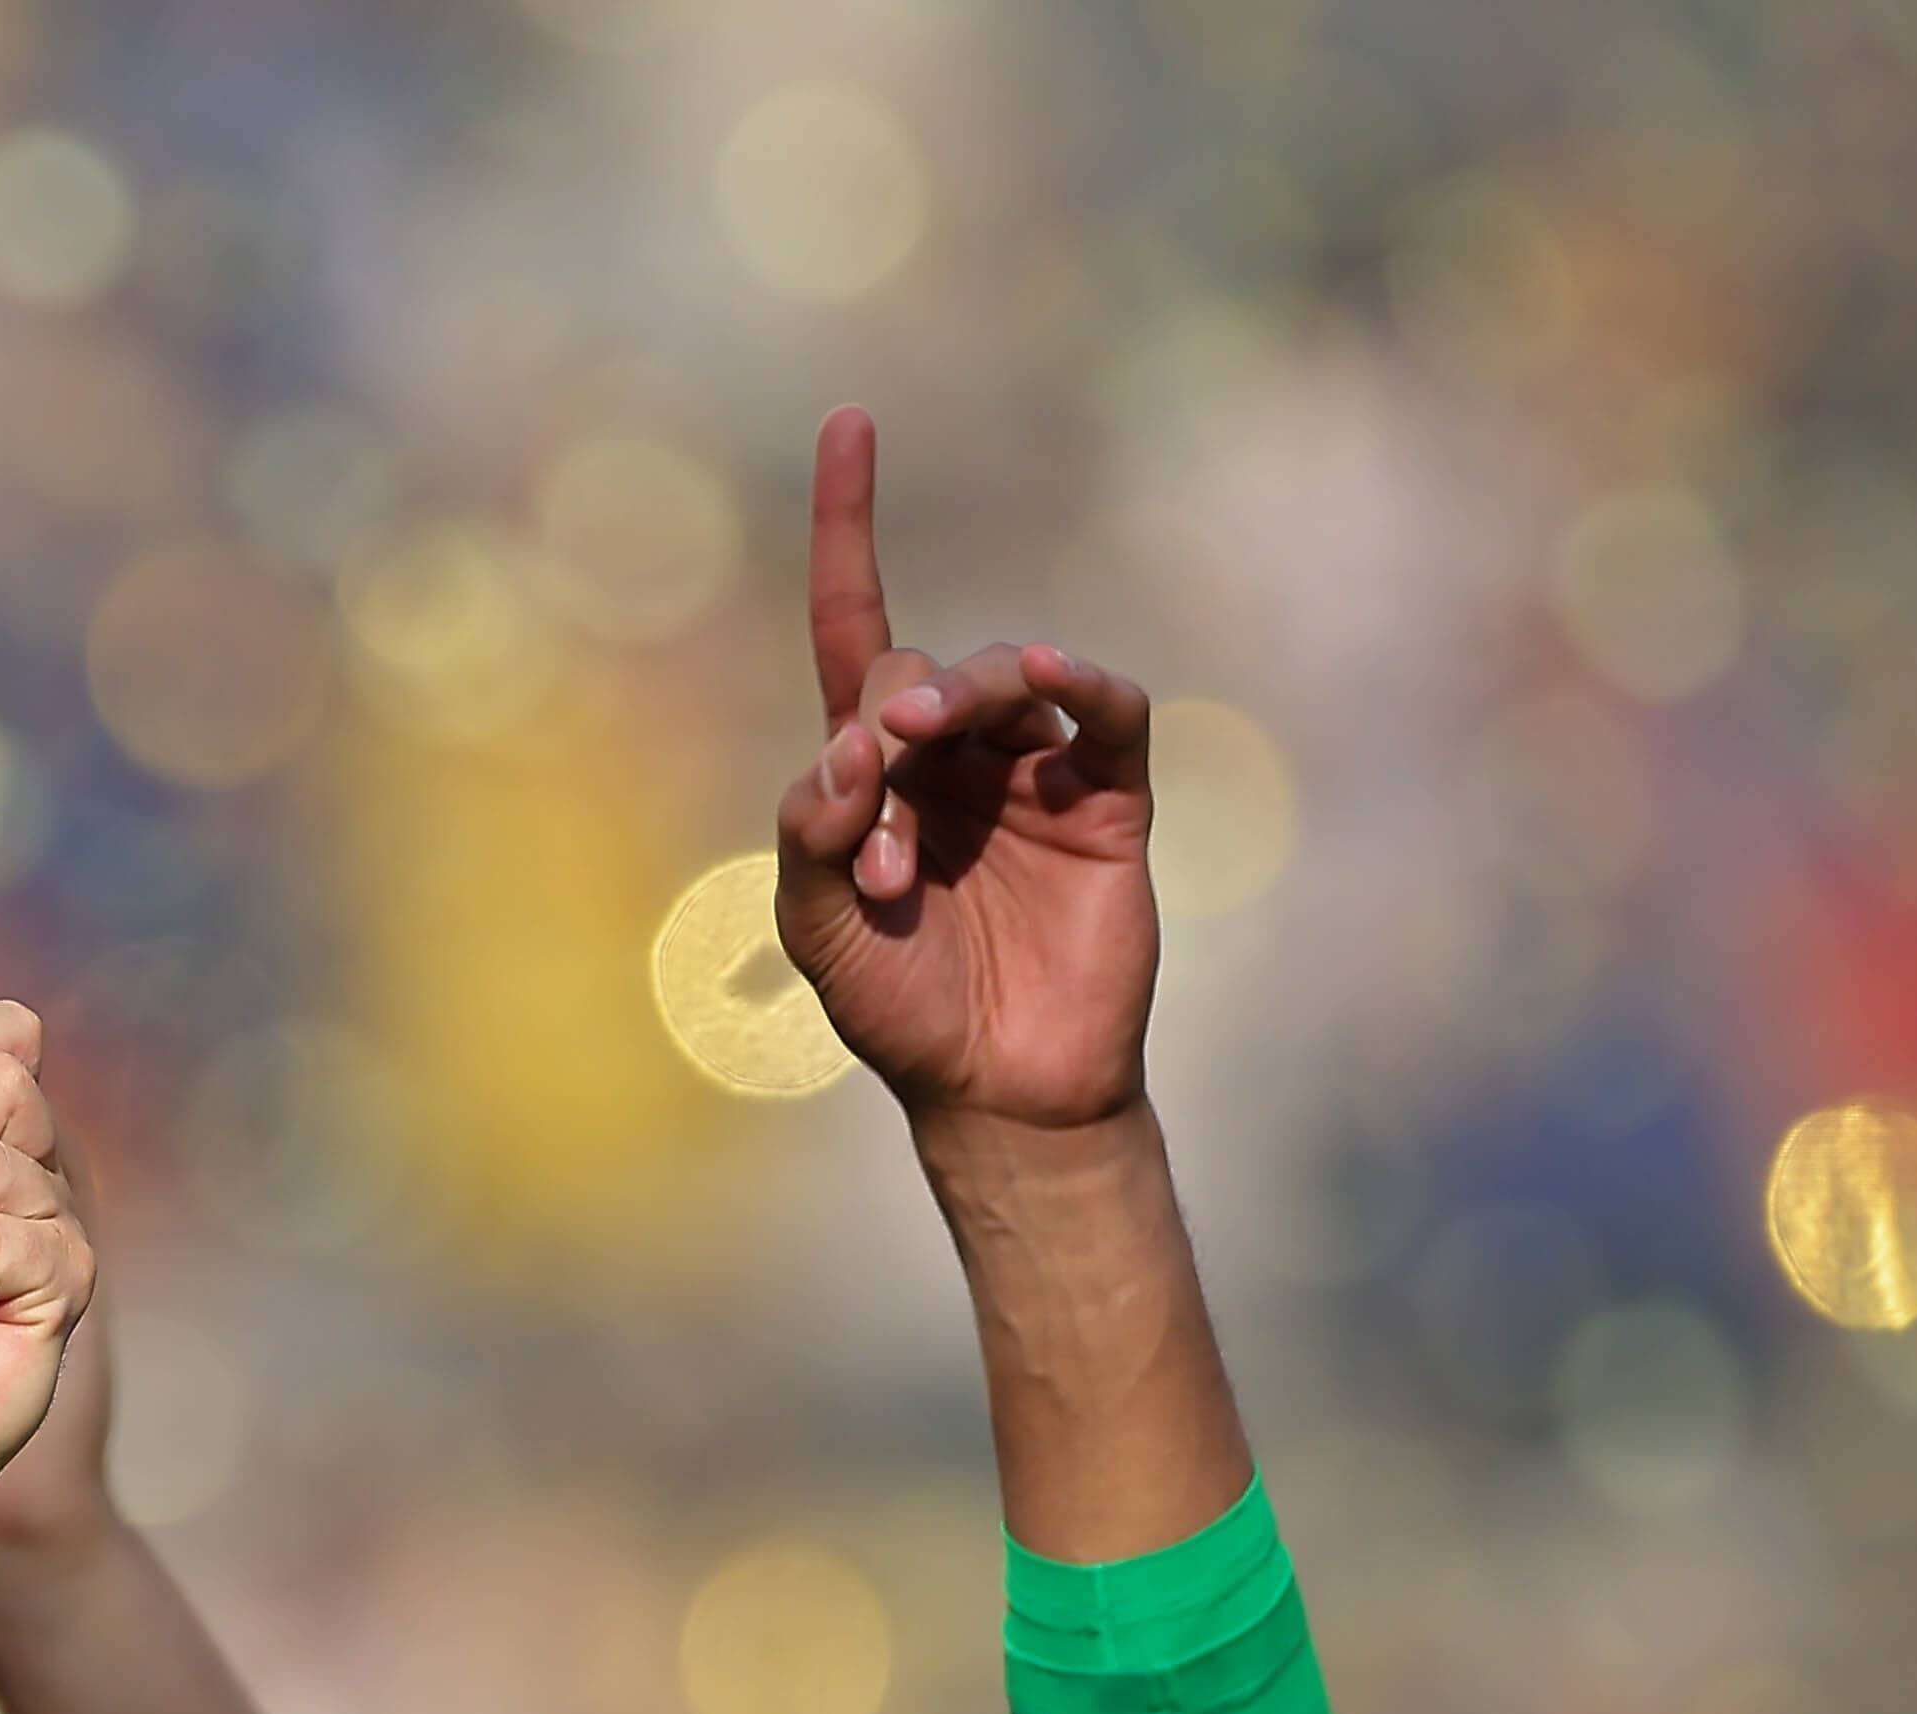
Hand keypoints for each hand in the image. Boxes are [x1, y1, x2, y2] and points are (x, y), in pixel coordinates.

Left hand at [771, 409, 1161, 1135]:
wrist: (1000, 1089)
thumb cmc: (900, 1008)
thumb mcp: (818, 931)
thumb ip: (811, 836)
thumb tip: (849, 747)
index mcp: (871, 771)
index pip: (855, 625)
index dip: (848, 528)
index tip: (850, 421)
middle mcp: (952, 753)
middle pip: (917, 668)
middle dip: (888, 722)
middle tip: (878, 820)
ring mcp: (1032, 768)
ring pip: (1003, 676)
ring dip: (961, 702)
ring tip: (921, 766)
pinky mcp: (1106, 798)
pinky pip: (1103, 712)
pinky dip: (1080, 682)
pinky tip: (1053, 678)